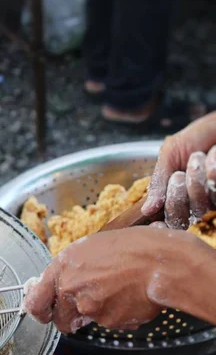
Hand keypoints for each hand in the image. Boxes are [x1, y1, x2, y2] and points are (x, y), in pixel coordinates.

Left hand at [23, 227, 215, 332]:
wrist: (159, 263)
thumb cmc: (129, 247)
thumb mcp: (89, 247)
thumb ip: (69, 268)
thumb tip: (59, 282)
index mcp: (61, 268)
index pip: (34, 302)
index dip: (38, 310)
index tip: (43, 310)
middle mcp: (70, 290)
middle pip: (59, 319)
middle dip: (68, 317)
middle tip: (83, 305)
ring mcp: (89, 308)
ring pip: (84, 321)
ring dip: (93, 314)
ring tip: (111, 292)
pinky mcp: (108, 322)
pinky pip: (108, 323)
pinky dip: (115, 315)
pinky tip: (126, 297)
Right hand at [142, 111, 215, 228]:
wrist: (215, 128)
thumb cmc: (193, 139)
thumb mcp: (167, 156)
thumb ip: (157, 182)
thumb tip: (145, 209)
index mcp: (173, 196)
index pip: (165, 222)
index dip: (159, 226)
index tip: (155, 223)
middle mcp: (192, 202)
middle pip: (179, 219)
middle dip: (175, 197)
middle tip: (177, 175)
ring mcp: (211, 199)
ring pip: (199, 206)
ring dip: (194, 179)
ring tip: (197, 157)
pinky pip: (215, 191)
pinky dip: (211, 169)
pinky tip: (211, 156)